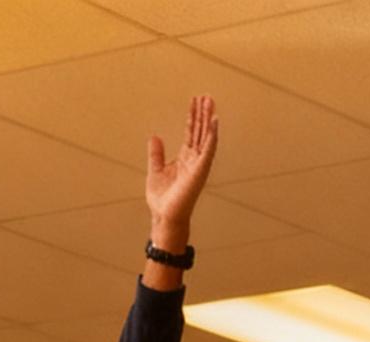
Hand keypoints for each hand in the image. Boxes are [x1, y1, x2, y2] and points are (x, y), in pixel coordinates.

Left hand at [146, 94, 218, 242]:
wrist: (164, 216)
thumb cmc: (162, 199)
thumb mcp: (155, 171)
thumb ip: (156, 154)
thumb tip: (155, 137)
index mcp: (184, 158)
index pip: (191, 132)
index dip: (192, 117)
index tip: (195, 101)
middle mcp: (194, 159)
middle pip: (201, 131)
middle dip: (203, 113)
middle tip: (206, 96)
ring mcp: (199, 164)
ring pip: (206, 136)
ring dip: (209, 119)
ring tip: (210, 102)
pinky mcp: (200, 170)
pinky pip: (208, 149)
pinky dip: (212, 135)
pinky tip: (214, 121)